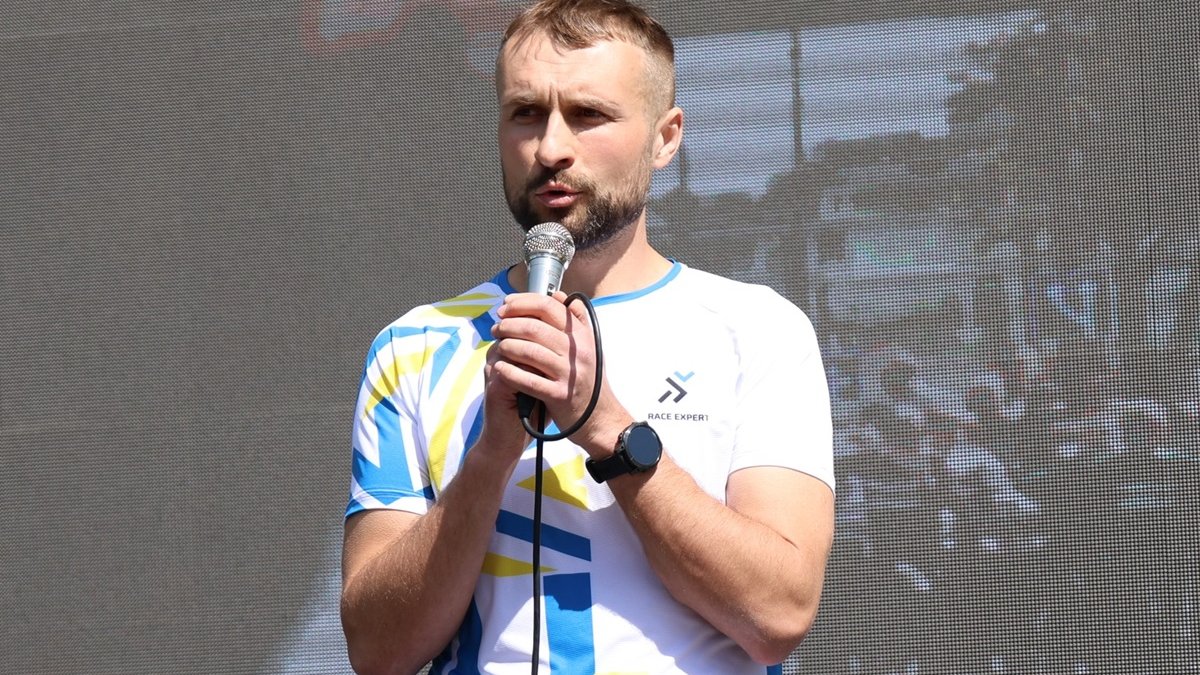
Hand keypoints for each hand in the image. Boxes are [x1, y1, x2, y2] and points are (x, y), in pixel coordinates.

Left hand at [489, 292, 631, 456]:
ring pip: (528, 351)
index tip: (506, 306)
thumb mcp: (588, 345)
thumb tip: (558, 295)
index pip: (549, 306)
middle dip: (508, 325)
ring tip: (498, 347)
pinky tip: (499, 368)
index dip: (522, 303)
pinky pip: (527, 380)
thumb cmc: (588, 379)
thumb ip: (575, 319)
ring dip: (506, 346)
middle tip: (496, 328)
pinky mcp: (559, 395)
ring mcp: (569, 374)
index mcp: (582, 335)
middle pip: (534, 327)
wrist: (598, 417)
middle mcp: (578, 351)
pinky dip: (509, 372)